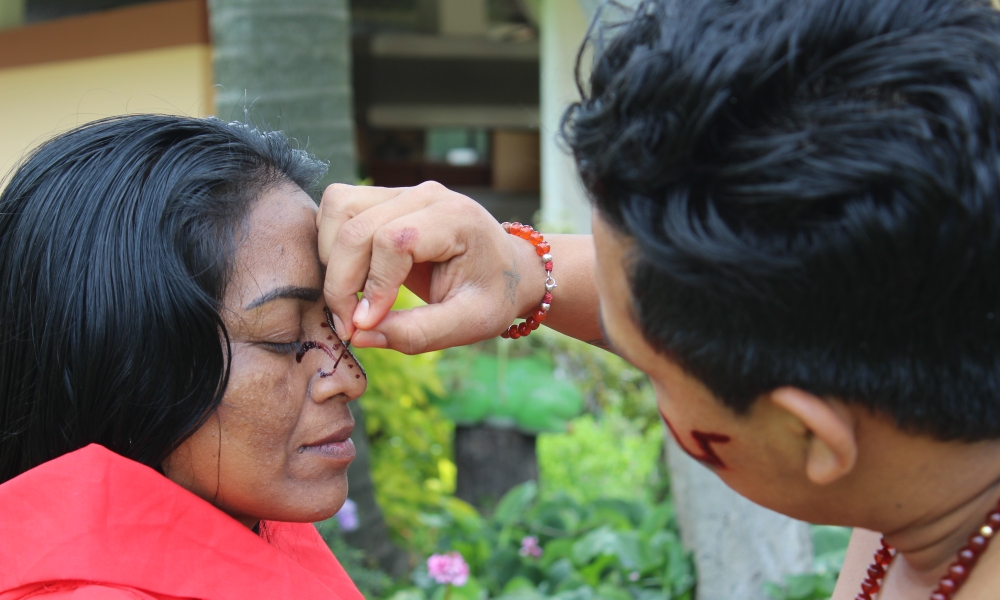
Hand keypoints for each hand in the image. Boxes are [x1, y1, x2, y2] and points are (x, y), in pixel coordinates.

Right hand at [317, 182, 545, 352]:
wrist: (505, 268)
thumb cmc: (492, 294)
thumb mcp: (469, 324)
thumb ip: (417, 333)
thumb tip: (359, 335)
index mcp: (455, 218)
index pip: (394, 240)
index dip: (373, 285)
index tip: (366, 324)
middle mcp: (425, 194)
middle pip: (357, 226)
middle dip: (341, 282)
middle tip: (350, 324)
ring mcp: (402, 191)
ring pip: (338, 209)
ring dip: (332, 259)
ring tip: (353, 297)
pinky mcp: (384, 198)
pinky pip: (338, 209)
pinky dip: (333, 245)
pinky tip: (355, 277)